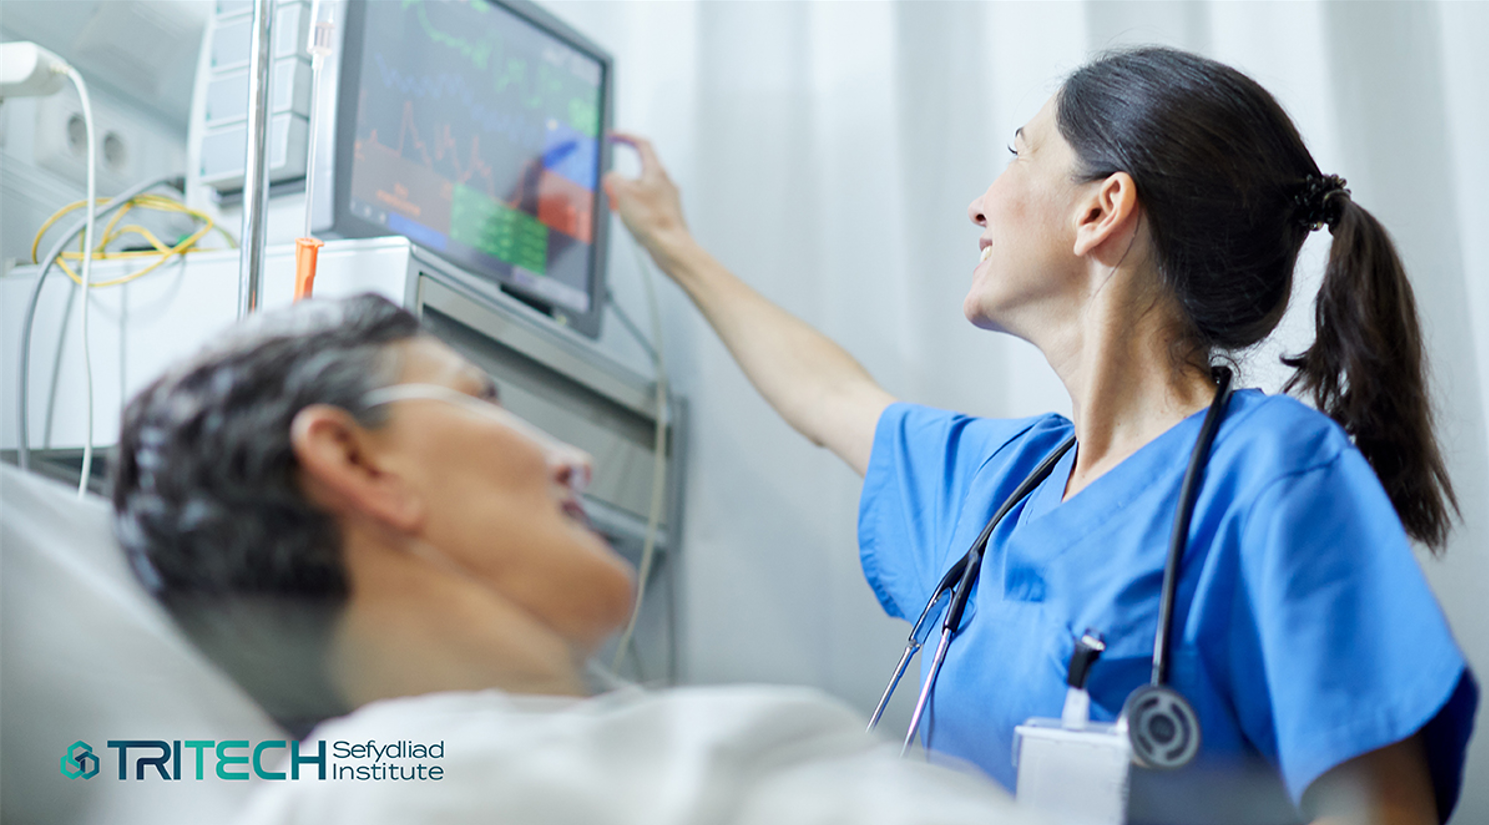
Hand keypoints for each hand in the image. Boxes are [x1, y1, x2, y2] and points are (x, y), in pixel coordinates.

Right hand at [603, 132, 690, 258]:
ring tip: (626, 215)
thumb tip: (611, 178)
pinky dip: (634, 213)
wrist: (670, 247)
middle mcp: (664, 183)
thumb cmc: (654, 222)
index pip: (642, 144)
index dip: (625, 137)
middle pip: (637, 173)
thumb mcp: (623, 193)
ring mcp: (666, 199)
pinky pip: (644, 208)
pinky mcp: (665, 214)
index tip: (614, 137)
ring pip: (639, 193)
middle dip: (621, 184)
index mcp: (656, 172)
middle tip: (614, 194)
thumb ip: (613, 178)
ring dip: (626, 201)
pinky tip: (633, 225)